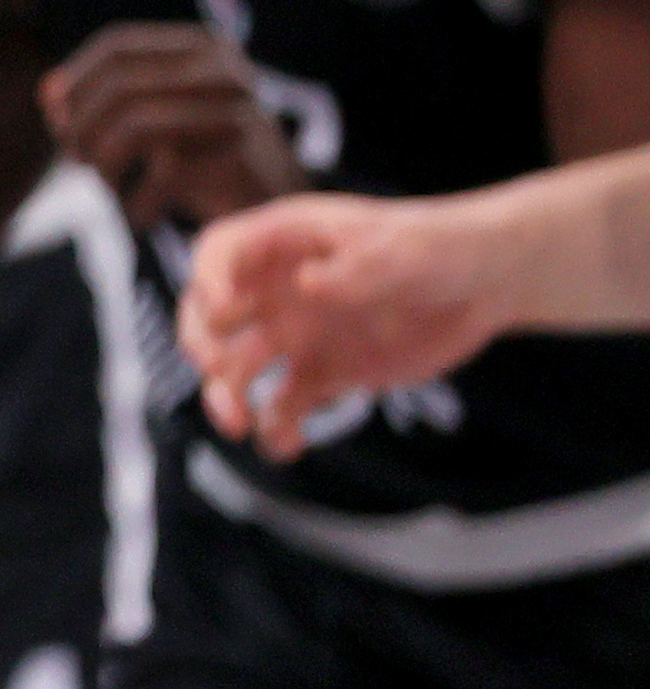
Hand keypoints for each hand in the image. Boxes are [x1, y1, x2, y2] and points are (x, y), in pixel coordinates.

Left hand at [42, 23, 305, 233]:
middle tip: (76, 160)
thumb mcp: (152, 118)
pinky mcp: (241, 157)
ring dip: (103, 164)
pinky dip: (135, 202)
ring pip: (134, 126)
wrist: (276, 205)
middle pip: (120, 85)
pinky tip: (138, 216)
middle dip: (82, 126)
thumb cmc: (202, 156)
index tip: (56, 117)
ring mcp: (236, 110)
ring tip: (105, 187)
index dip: (76, 80)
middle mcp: (224, 69)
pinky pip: (161, 174)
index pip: (118, 46)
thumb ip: (99, 100)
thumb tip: (48, 95)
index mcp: (202, 46)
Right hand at [185, 193, 515, 458]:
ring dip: (226, 396)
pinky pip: (283, 406)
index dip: (208, 278)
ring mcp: (298, 334)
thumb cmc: (440, 246)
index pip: (220, 252)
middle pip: (209, 314)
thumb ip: (356, 269)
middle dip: (201, 344)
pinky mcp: (324, 374)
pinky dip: (276, 429)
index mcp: (285, 243)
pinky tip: (287, 444)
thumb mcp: (402, 249)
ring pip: (237, 368)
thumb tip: (305, 286)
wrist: (486, 285)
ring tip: (238, 424)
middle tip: (217, 371)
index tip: (222, 309)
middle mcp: (278, 289)